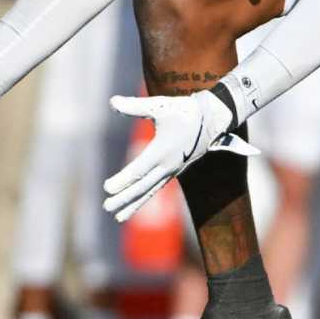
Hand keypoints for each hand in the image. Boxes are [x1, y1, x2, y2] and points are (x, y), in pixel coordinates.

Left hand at [103, 90, 235, 221]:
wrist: (213, 118)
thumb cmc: (184, 110)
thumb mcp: (160, 106)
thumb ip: (135, 106)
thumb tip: (112, 102)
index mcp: (162, 150)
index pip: (138, 170)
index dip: (122, 180)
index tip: (106, 188)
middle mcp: (167, 164)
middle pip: (142, 186)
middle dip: (124, 198)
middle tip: (106, 207)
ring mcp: (173, 170)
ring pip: (150, 190)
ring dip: (134, 203)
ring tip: (118, 217)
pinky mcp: (175, 170)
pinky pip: (157, 187)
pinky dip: (145, 197)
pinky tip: (135, 203)